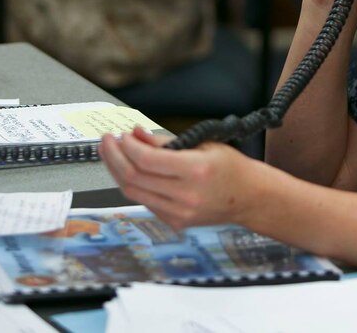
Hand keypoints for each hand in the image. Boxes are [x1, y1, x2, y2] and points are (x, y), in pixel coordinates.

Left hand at [100, 127, 258, 230]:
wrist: (249, 197)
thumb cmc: (231, 168)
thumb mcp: (202, 144)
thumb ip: (166, 142)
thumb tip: (136, 135)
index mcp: (195, 170)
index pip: (147, 160)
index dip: (127, 146)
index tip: (121, 136)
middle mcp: (186, 195)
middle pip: (134, 178)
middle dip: (114, 157)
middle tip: (107, 142)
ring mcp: (179, 212)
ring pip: (134, 192)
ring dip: (118, 172)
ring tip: (112, 155)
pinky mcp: (175, 222)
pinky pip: (145, 202)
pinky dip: (134, 185)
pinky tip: (130, 171)